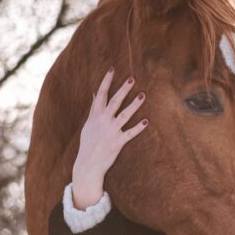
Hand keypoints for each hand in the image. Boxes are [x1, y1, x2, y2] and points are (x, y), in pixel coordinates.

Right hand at [71, 67, 148, 208]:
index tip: (112, 70)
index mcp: (95, 116)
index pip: (100, 95)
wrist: (88, 164)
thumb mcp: (88, 125)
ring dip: (134, 105)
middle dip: (123, 89)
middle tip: (132, 78)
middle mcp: (103, 122)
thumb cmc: (88, 144)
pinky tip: (146, 121)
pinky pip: (130, 133)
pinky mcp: (118, 142)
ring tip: (143, 95)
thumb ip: (93, 110)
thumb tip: (95, 94)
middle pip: (114, 102)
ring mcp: (111, 131)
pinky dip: (138, 127)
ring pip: (124, 115)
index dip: (106, 81)